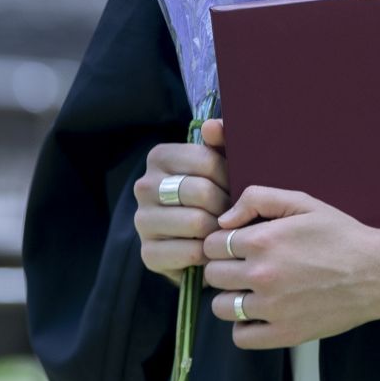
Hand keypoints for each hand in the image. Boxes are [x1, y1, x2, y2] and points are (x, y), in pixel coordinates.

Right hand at [133, 117, 230, 285]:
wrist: (196, 239)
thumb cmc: (214, 193)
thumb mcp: (221, 163)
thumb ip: (223, 139)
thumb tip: (211, 126)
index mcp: (159, 156)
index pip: (206, 160)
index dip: (230, 176)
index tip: (236, 186)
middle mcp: (144, 186)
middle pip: (202, 192)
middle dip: (227, 205)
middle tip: (235, 212)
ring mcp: (142, 221)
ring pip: (197, 222)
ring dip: (219, 229)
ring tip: (225, 229)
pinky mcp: (148, 254)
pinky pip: (192, 251)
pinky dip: (210, 252)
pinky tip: (212, 248)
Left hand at [202, 186, 379, 348]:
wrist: (378, 272)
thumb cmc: (341, 235)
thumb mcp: (303, 203)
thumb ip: (258, 199)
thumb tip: (224, 220)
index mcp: (263, 240)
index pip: (212, 244)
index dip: (222, 242)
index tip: (237, 245)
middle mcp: (261, 275)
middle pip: (213, 274)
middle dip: (224, 268)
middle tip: (245, 266)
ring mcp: (272, 308)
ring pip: (221, 307)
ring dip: (231, 297)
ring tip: (251, 290)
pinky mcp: (284, 333)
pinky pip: (240, 337)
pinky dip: (243, 327)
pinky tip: (258, 314)